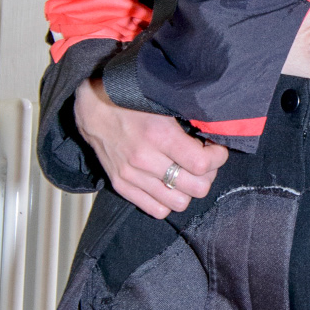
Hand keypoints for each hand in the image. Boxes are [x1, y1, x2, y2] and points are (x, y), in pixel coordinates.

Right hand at [73, 77, 226, 217]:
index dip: (217, 157)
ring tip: (186, 173)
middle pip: (196, 188)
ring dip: (188, 190)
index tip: (215, 148)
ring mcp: (132, 176)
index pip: (202, 164)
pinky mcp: (122, 186)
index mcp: (159, 135)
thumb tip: (214, 134)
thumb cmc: (130, 100)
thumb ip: (187, 121)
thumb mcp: (162, 101)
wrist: (92, 106)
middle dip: (207, 174)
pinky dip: (168, 201)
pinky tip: (169, 184)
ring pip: (179, 203)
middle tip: (204, 161)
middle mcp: (145, 159)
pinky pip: (157, 210)